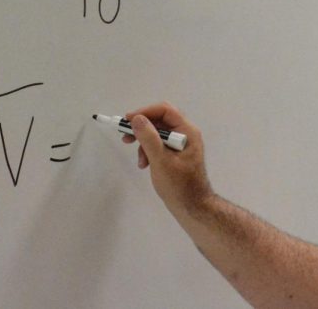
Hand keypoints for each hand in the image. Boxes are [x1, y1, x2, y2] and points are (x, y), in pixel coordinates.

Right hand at [123, 102, 213, 216]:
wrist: (192, 208)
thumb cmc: (178, 185)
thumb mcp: (161, 161)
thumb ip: (149, 138)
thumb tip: (137, 118)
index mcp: (187, 131)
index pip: (165, 110)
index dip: (145, 112)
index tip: (127, 120)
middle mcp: (186, 134)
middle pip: (160, 121)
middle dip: (142, 129)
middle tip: (125, 137)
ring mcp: (181, 144)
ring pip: (158, 134)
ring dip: (144, 143)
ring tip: (139, 160)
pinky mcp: (175, 154)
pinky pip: (159, 145)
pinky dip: (149, 152)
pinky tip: (144, 165)